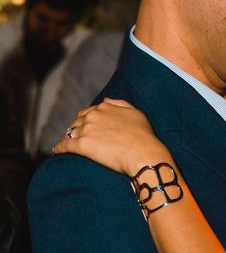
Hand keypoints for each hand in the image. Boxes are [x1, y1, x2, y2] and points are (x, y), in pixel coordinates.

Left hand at [53, 98, 170, 175]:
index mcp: (105, 107)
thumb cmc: (143, 135)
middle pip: (77, 121)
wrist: (142, 153)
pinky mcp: (81, 145)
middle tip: (77, 136)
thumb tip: (105, 100)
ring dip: (67, 137)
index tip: (88, 126)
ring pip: (69, 132)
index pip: (89, 111)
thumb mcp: (136, 112)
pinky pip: (64, 145)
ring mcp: (86, 130)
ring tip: (66, 144)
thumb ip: (120, 103)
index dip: (87, 119)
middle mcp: (93, 116)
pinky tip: (56, 151)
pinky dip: (58, 148)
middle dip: (76, 127)